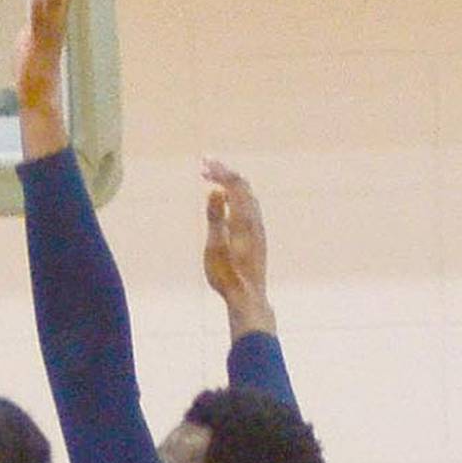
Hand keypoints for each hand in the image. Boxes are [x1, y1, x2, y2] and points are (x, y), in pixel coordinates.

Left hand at [14, 0, 86, 136]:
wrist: (37, 95)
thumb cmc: (35, 64)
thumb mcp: (34, 29)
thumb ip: (39, 10)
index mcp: (57, 11)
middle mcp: (57, 18)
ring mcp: (49, 31)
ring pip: (57, 1)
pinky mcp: (39, 45)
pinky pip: (39, 23)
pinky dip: (40, 6)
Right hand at [201, 160, 275, 337]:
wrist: (248, 298)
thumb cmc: (227, 276)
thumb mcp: (215, 247)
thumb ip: (215, 218)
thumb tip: (214, 191)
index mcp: (243, 219)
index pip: (234, 184)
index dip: (219, 170)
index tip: (203, 164)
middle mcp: (254, 220)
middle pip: (243, 186)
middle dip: (224, 172)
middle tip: (205, 167)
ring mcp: (258, 229)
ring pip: (248, 195)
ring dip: (231, 184)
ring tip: (215, 179)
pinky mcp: (258, 238)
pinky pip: (249, 206)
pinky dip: (237, 196)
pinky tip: (228, 203)